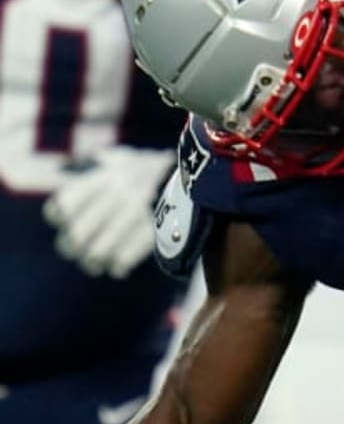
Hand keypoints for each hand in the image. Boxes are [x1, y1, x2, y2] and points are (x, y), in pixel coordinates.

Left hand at [43, 147, 174, 278]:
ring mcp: (139, 213)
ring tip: (95, 261)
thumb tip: (66, 176)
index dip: (60, 215)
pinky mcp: (156, 230)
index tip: (65, 219)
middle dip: (74, 246)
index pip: (67, 203)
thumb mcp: (124, 158)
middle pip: (78, 234)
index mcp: (109, 175)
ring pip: (98, 251)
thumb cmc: (153, 169)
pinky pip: (125, 258)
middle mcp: (120, 193)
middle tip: (78, 249)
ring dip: (94, 259)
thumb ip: (96, 166)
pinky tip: (118, 266)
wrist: (203, 173)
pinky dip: (118, 265)